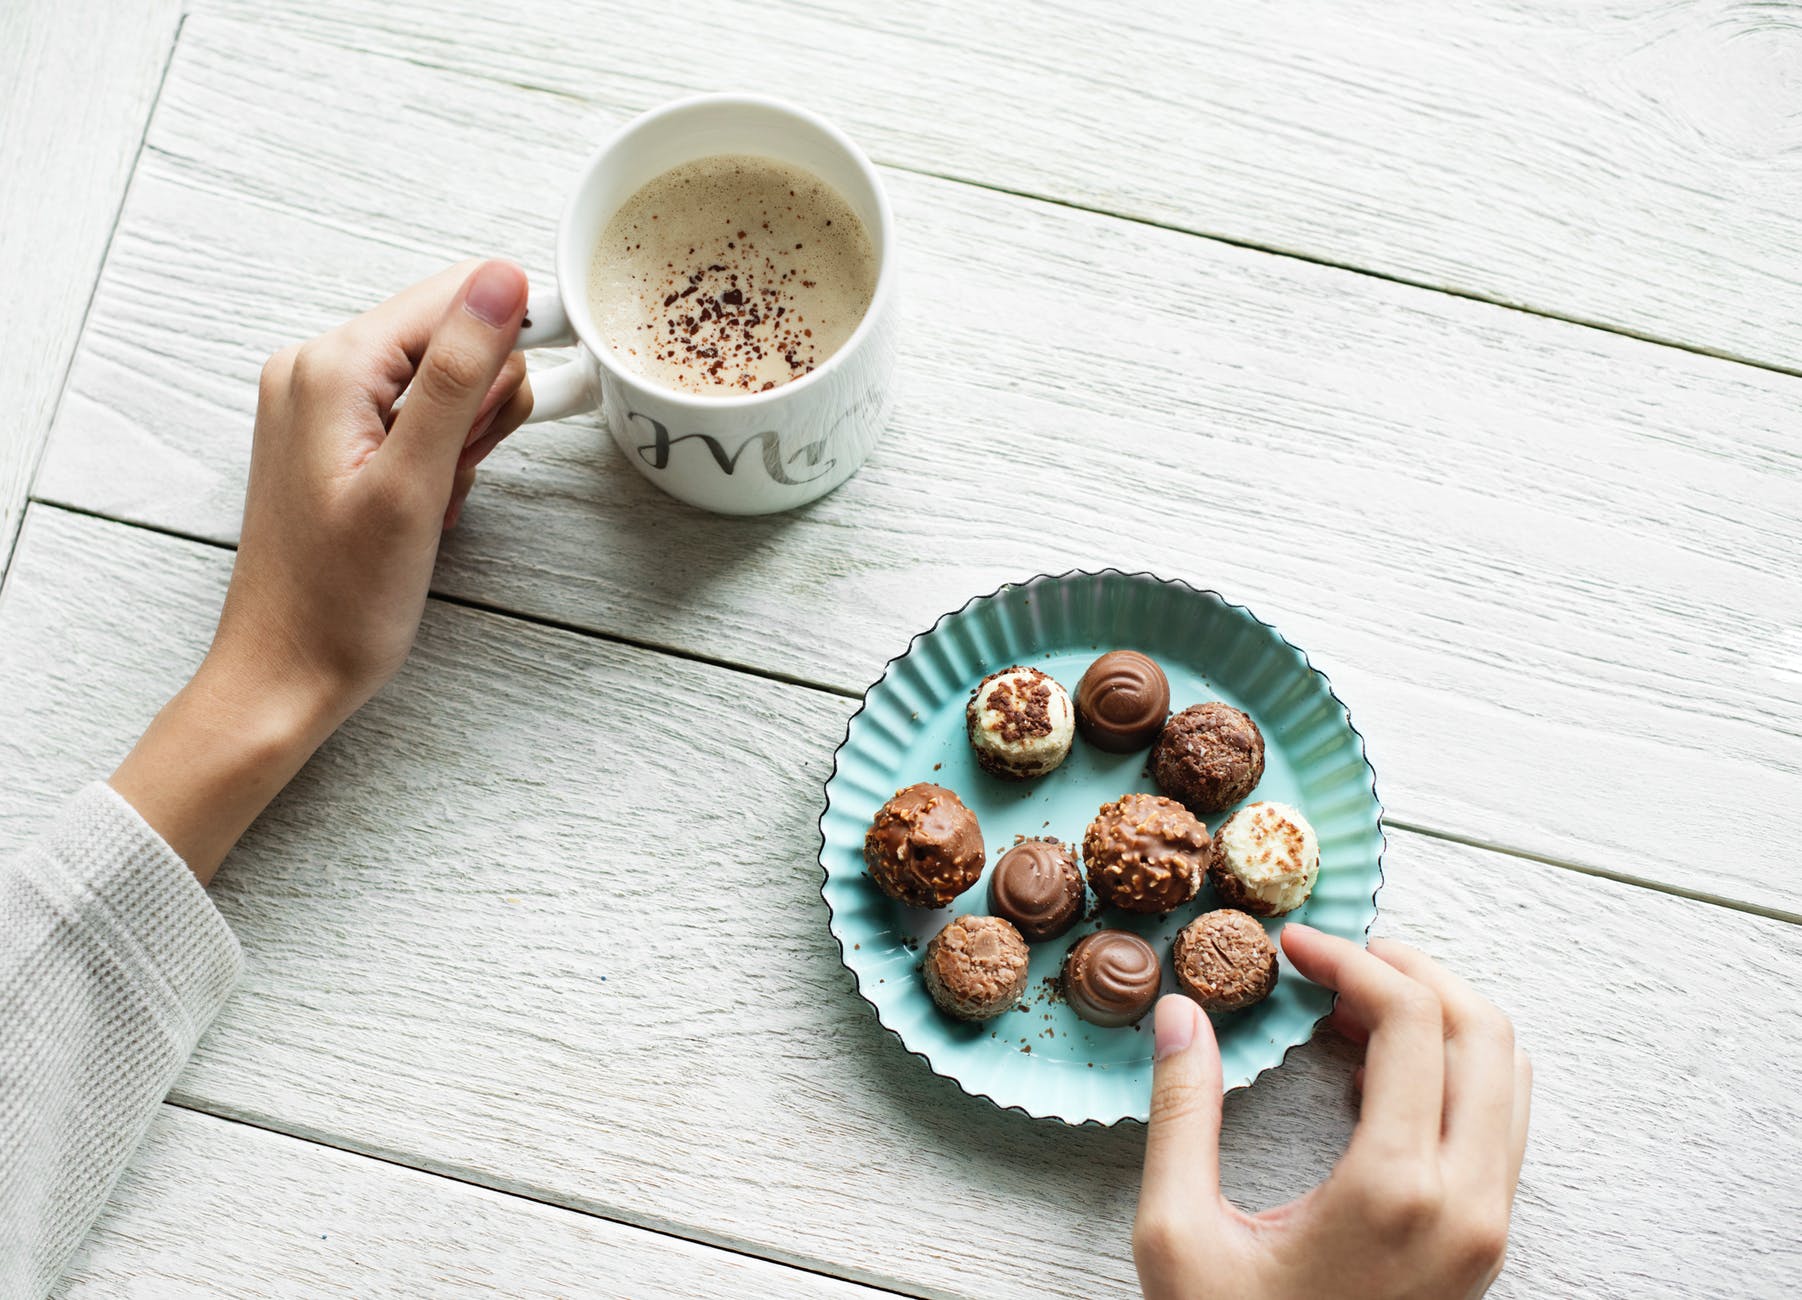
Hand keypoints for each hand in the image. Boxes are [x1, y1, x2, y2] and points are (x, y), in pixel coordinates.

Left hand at [112, 260, 532, 879]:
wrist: (284, 675)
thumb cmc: (340, 602)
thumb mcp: (414, 482)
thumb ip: (461, 373)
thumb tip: (503, 280)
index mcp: (332, 366)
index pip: (457, 296)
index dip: (517, 335)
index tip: (560, 381)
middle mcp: (317, 368)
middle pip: (452, 334)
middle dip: (482, 404)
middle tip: (456, 471)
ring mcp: (321, 401)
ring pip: (442, 377)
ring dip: (463, 435)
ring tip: (435, 495)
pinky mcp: (333, 435)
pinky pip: (415, 412)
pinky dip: (438, 454)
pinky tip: (424, 501)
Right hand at [1134, 925, 1530, 1299]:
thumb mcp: (1178, 1236)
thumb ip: (1182, 1114)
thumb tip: (1181, 1013)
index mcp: (1395, 1189)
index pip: (1412, 1020)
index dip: (1351, 959)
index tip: (1295, 946)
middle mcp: (1465, 1203)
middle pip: (1484, 1029)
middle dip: (1410, 970)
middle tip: (1336, 958)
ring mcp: (1487, 1226)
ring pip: (1508, 1071)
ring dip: (1439, 1015)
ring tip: (1353, 1006)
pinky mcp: (1485, 1243)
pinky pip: (1499, 1121)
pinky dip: (1453, 1068)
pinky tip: (1377, 1069)